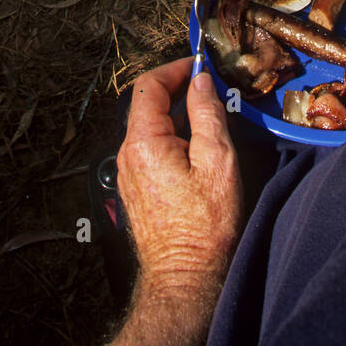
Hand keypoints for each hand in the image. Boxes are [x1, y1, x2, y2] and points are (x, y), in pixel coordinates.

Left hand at [117, 59, 243, 304]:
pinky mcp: (138, 190)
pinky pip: (152, 150)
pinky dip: (173, 138)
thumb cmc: (205, 227)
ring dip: (178, 116)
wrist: (186, 279)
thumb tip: (201, 82)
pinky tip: (199, 150)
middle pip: (147, 105)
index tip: (201, 66)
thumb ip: (207, 114)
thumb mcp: (217, 161)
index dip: (175, 69)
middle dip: (178, 91)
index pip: (148, 86)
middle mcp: (128, 155)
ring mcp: (129, 175)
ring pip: (150, 128)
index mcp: (143, 142)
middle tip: (211, 90)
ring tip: (210, 119)